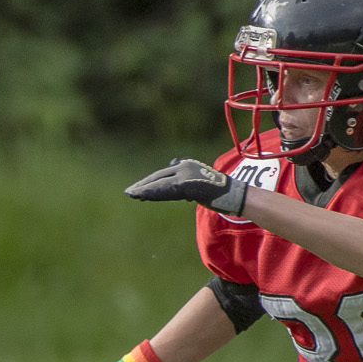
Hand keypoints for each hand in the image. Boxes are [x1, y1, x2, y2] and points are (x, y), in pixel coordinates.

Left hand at [124, 158, 248, 216]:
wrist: (234, 195)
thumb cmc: (218, 193)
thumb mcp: (198, 184)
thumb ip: (184, 184)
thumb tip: (174, 189)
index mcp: (186, 166)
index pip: (162, 174)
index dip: (148, 182)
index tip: (136, 189)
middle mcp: (184, 167)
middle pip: (158, 177)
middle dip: (143, 186)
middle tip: (128, 192)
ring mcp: (186, 175)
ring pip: (159, 183)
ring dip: (144, 190)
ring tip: (131, 194)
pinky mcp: (187, 185)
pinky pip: (166, 190)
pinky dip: (153, 193)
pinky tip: (142, 196)